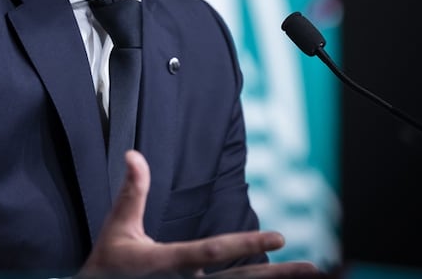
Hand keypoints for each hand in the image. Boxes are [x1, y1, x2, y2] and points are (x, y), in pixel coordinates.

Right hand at [78, 150, 323, 276]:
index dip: (246, 245)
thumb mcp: (117, 227)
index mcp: (165, 263)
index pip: (212, 253)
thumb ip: (132, 192)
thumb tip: (134, 155)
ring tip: (309, 275)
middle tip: (313, 269)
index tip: (280, 237)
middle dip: (276, 277)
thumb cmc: (108, 266)